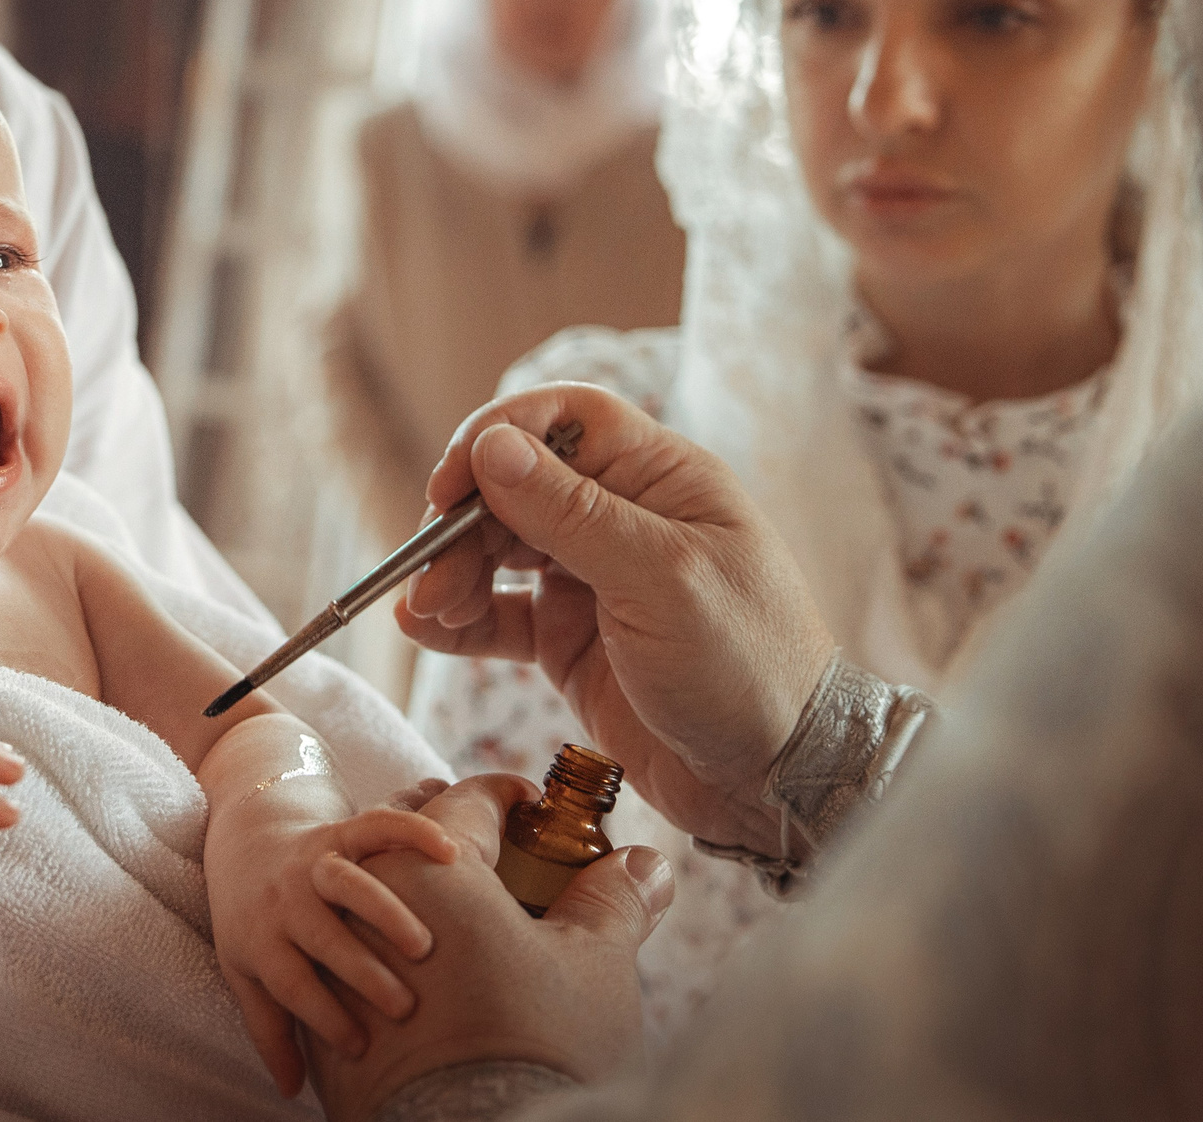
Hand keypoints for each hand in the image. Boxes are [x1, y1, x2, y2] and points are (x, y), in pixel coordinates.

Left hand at [208, 794, 460, 1094]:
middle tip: (403, 1006)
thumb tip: (293, 1091)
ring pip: (347, 881)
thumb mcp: (246, 973)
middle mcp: (286, 899)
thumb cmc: (253, 921)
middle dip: (361, 971)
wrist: (245, 841)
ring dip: (385, 911)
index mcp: (263, 939)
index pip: (291, 983)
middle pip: (321, 936)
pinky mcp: (338, 831)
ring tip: (424, 946)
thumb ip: (270, 1030)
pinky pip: (374, 826)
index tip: (359, 1047)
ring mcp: (311, 862)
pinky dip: (411, 832)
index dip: (322, 1015)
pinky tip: (450, 852)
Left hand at [307, 776, 673, 1121]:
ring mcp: (332, 959)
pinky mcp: (319, 1019)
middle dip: (443, 831)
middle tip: (486, 845)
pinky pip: (340, 963)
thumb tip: (648, 864)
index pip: (467, 800)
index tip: (533, 806)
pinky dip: (371, 951)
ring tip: (444, 902)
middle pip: (397, 836)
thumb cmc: (535, 1045)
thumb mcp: (595, 962)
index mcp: (427, 866)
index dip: (507, 796)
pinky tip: (407, 969)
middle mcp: (363, 898)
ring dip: (399, 888)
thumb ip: (616, 899)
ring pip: (358, 898)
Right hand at [397, 383, 836, 850]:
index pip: (564, 420)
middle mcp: (622, 520)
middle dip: (461, 522)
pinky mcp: (570, 641)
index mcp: (661, 480)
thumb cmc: (748, 667)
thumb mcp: (660, 581)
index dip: (499, 437)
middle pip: (515, 486)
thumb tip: (491, 445)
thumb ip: (571, 513)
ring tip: (424, 610)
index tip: (451, 484)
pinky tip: (424, 630)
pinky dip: (458, 619)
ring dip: (451, 572)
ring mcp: (592, 581)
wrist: (778, 782)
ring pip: (497, 549)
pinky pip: (499, 615)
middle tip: (428, 573)